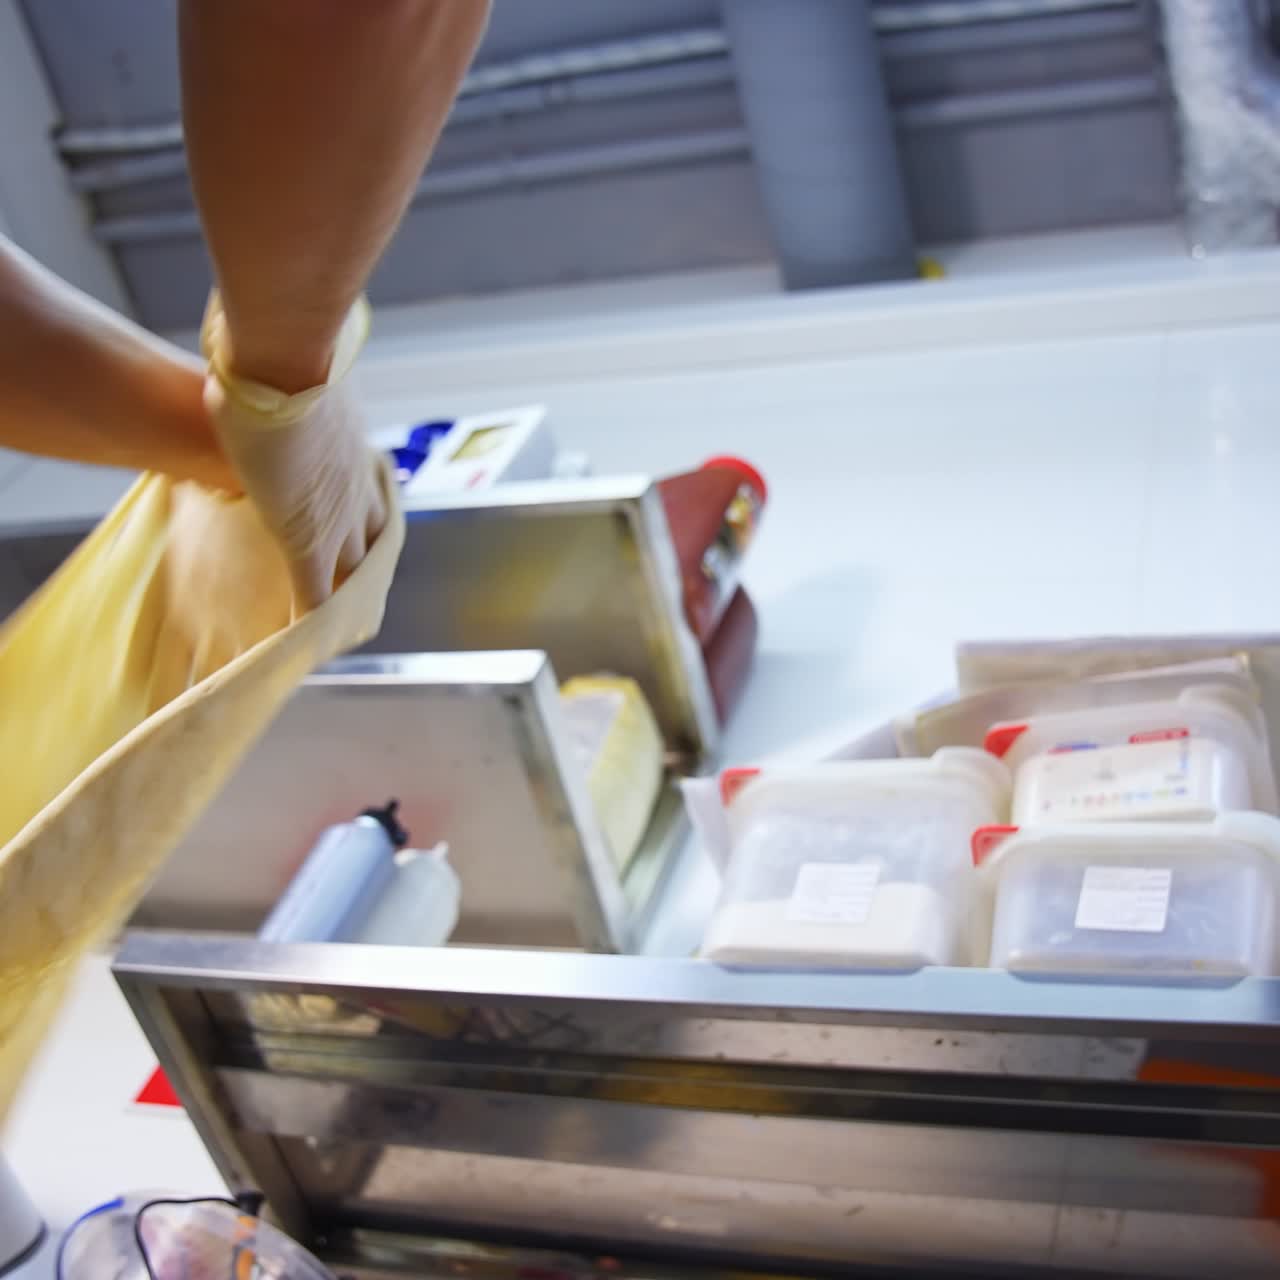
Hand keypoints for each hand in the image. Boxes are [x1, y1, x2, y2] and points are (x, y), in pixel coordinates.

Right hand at [200, 294, 387, 611]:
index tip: (365, 540)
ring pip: (351, 573)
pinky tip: (299, 640)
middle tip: (360, 598)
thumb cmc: (280, 347)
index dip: (369, 524)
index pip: (374, 500)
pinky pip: (313, 591)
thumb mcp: (294, 373)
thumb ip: (291, 385)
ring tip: (336, 627)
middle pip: (375, 543)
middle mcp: (361, 485)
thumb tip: (263, 362)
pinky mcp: (306, 534)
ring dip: (343, 599)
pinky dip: (309, 619)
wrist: (282, 350)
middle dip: (368, 572)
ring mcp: (338, 513)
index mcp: (358, 448)